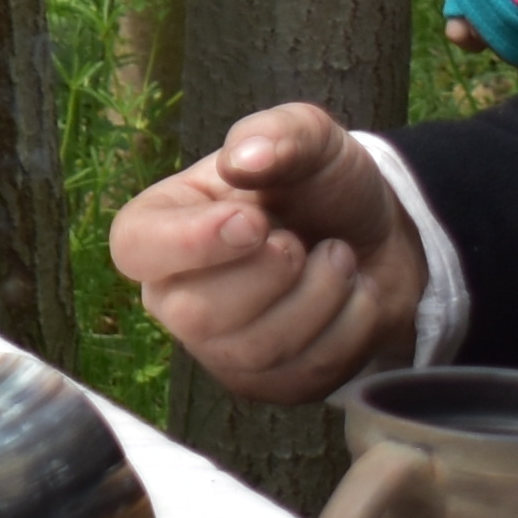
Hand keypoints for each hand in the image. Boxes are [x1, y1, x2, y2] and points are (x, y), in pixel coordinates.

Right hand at [107, 101, 427, 404]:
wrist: (381, 239)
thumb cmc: (322, 186)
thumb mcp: (310, 139)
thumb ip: (279, 134)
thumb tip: (244, 158)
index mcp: (161, 225)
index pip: (136, 248)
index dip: (191, 243)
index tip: (254, 223)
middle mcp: (175, 295)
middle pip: (196, 315)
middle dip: (271, 276)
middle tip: (302, 241)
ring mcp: (219, 348)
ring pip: (254, 350)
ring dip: (321, 297)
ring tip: (338, 258)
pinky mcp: (264, 383)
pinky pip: (300, 374)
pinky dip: (347, 328)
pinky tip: (350, 296)